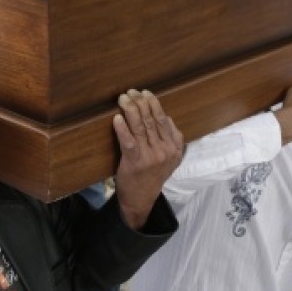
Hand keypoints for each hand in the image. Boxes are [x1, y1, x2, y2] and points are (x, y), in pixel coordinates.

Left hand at [112, 89, 183, 228]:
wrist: (141, 199)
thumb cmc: (153, 176)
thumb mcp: (171, 159)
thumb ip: (172, 139)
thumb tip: (166, 117)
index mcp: (174, 148)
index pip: (163, 120)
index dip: (153, 104)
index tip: (144, 93)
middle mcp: (164, 151)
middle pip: (152, 120)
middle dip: (141, 102)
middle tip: (131, 91)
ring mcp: (150, 156)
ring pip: (141, 127)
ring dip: (131, 109)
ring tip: (123, 98)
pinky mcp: (135, 162)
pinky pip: (129, 141)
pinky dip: (122, 128)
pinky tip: (117, 118)